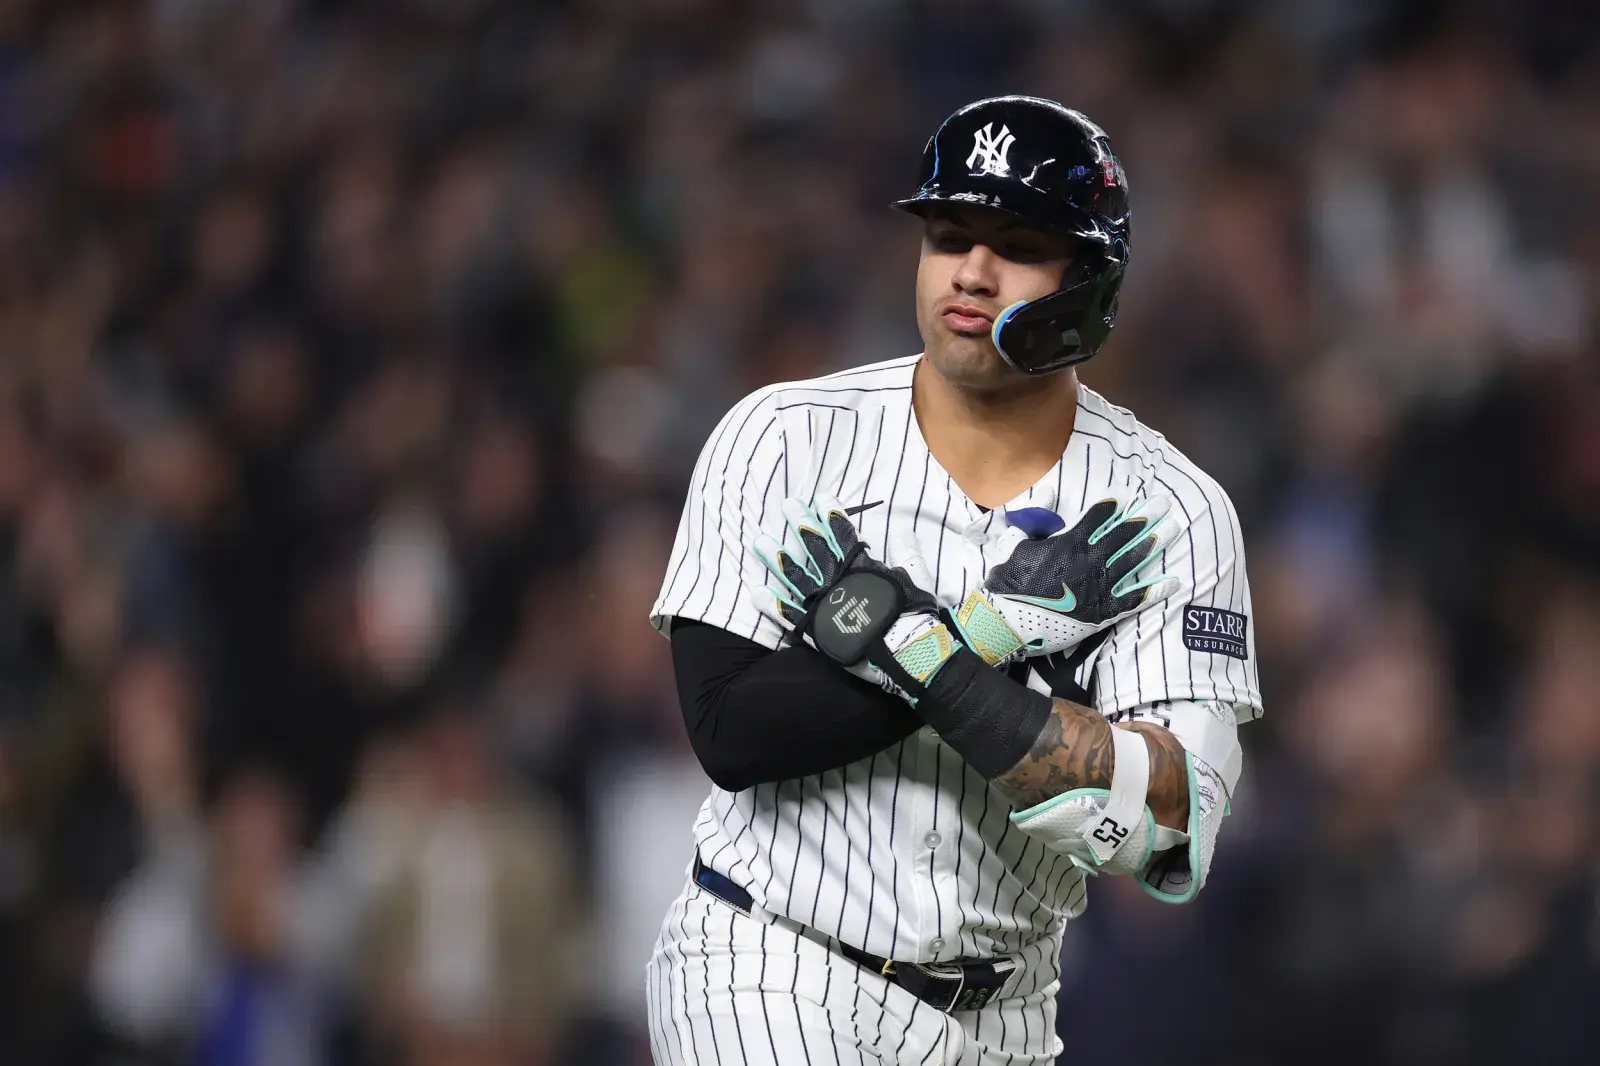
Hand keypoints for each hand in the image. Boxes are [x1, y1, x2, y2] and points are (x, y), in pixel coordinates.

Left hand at [747, 495, 956, 699]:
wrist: (908, 653)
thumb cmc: (913, 616)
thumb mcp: (915, 578)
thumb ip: (906, 553)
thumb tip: (901, 530)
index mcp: (862, 567)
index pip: (843, 534)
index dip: (831, 514)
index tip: (820, 497)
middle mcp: (838, 582)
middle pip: (815, 549)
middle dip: (800, 525)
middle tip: (787, 505)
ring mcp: (824, 605)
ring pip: (796, 577)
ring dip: (778, 559)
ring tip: (761, 542)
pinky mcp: (816, 631)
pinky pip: (789, 616)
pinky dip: (773, 604)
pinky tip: (756, 592)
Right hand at [951, 489, 1180, 666]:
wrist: (1006, 622)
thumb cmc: (1008, 582)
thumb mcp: (1015, 542)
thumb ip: (1036, 518)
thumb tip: (1048, 494)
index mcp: (1070, 542)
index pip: (1099, 516)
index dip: (1114, 504)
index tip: (1128, 495)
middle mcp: (1090, 562)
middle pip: (1124, 534)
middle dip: (1145, 516)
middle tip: (1163, 503)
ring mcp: (1099, 587)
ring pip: (1134, 561)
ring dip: (1155, 544)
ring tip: (1173, 529)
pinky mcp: (1103, 612)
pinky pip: (1134, 599)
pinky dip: (1155, 590)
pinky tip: (1174, 581)